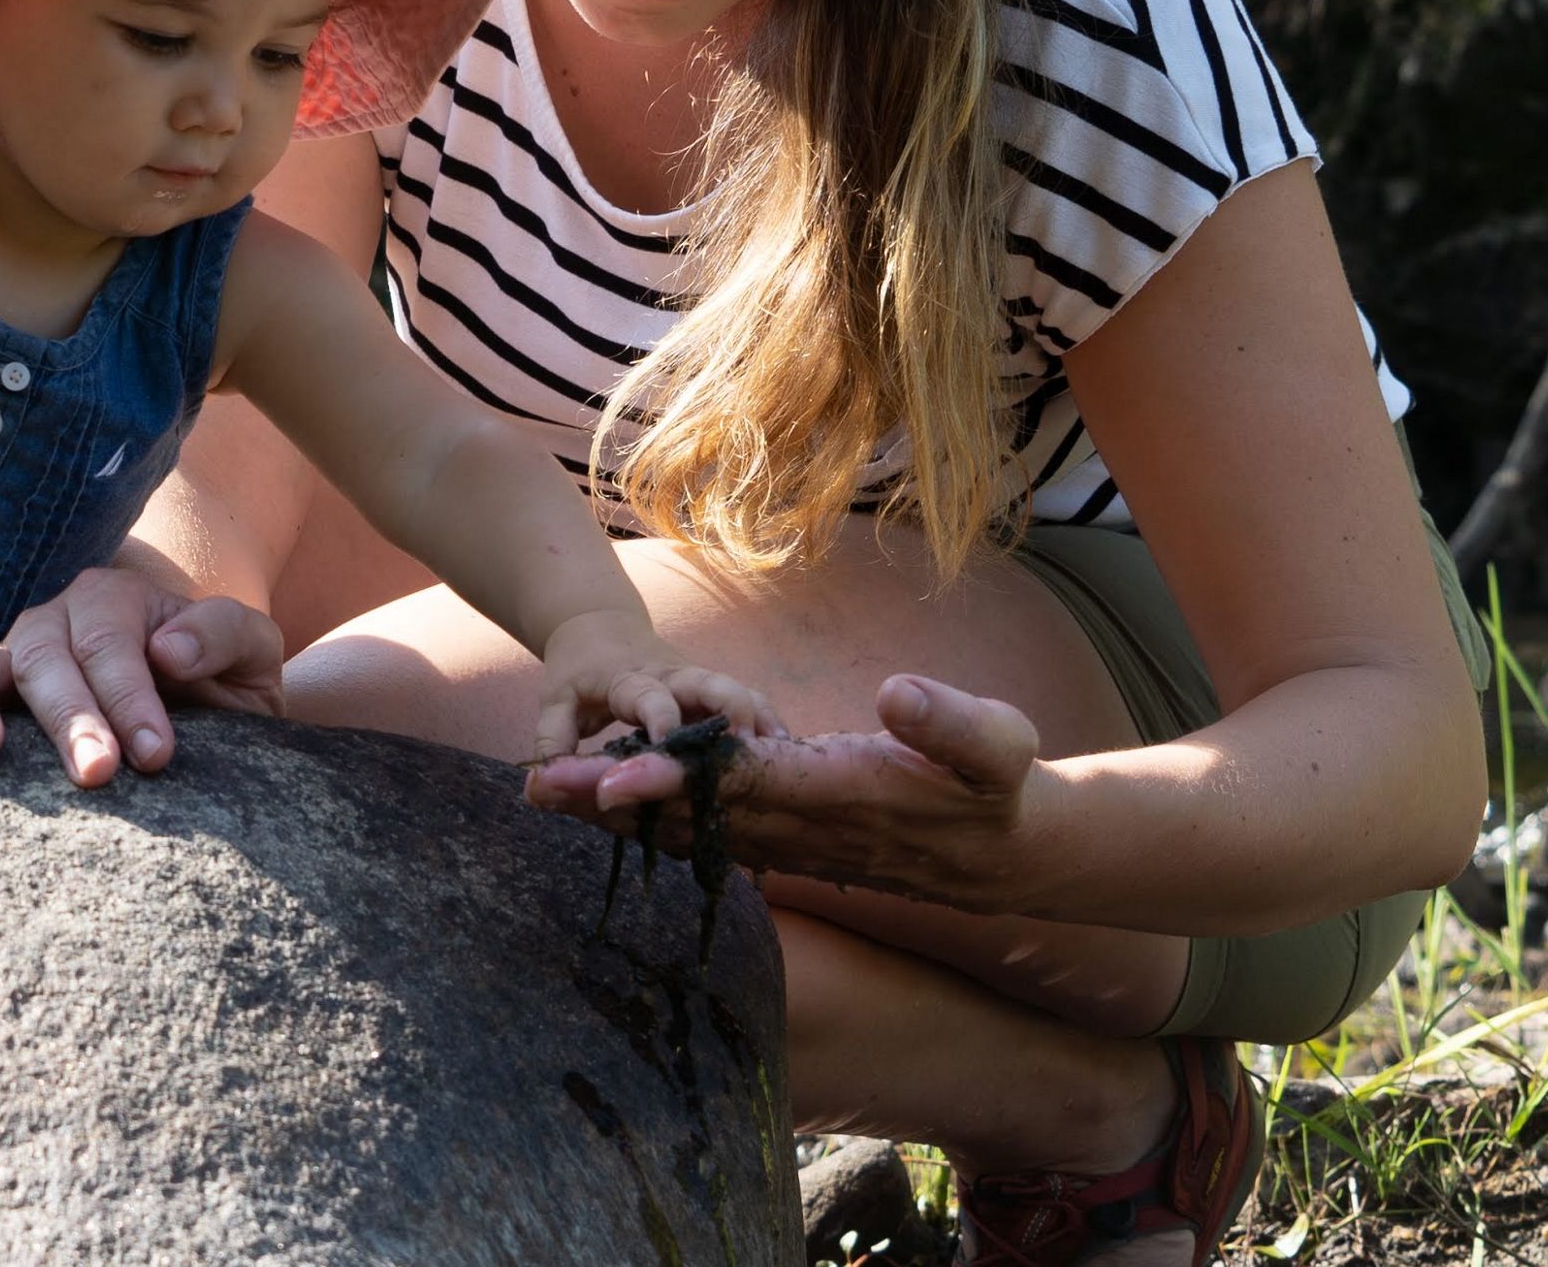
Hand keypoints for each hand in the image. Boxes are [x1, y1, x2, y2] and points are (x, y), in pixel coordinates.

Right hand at [0, 564, 288, 787]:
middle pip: (48, 658)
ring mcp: (16, 654)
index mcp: (119, 600)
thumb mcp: (252, 649)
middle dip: (70, 716)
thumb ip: (223, 635)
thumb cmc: (226, 676)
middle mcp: (58, 619)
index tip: (155, 754)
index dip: (131, 700)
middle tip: (94, 773)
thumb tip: (170, 649)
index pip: (114, 646)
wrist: (208, 701)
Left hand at [524, 670, 1039, 906]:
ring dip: (619, 818)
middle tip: (538, 786)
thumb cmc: (1003, 789)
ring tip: (546, 794)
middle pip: (691, 814)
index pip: (743, 784)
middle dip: (615, 803)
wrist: (1009, 852)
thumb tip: (896, 694)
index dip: (676, 779)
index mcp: (841, 793)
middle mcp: (803, 825)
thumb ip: (948, 722)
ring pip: (690, 829)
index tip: (613, 772)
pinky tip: (605, 810)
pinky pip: (708, 834)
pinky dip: (653, 823)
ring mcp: (793, 838)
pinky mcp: (791, 836)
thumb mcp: (999, 747)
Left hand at [527, 613, 778, 761]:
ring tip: (788, 758)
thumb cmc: (577, 673)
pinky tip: (793, 759)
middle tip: (755, 746)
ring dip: (764, 724)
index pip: (650, 697)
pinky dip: (773, 730)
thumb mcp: (556, 703)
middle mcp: (674, 679)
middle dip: (734, 711)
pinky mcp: (716, 697)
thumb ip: (551, 744)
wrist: (599, 627)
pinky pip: (752, 710)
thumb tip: (539, 789)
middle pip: (713, 686)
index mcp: (632, 679)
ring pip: (741, 696)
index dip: (662, 720)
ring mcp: (700, 686)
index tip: (671, 747)